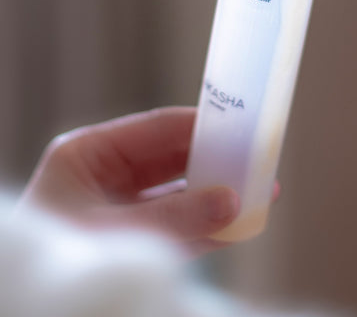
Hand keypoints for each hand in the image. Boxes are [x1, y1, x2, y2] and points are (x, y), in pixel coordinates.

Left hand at [18, 107, 244, 255]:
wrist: (28, 313)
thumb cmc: (54, 264)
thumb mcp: (110, 234)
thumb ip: (173, 218)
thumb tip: (232, 201)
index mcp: (88, 155)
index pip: (157, 128)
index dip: (200, 126)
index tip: (241, 125)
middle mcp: (106, 177)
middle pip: (173, 158)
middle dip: (216, 161)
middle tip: (257, 159)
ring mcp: (120, 210)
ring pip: (179, 194)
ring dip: (218, 196)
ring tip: (261, 192)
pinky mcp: (132, 241)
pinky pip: (177, 227)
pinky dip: (207, 228)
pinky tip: (240, 226)